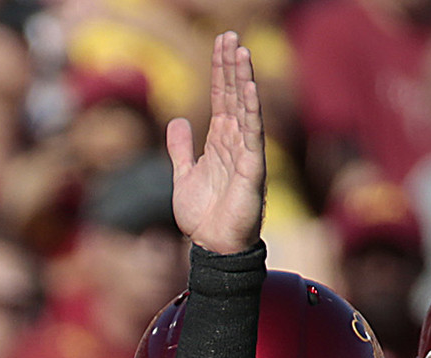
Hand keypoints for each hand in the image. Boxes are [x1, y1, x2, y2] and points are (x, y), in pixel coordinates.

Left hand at [167, 32, 264, 255]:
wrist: (212, 248)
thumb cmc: (203, 217)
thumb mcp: (183, 176)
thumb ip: (180, 148)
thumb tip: (178, 121)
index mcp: (219, 141)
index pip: (221, 97)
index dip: (219, 70)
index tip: (220, 43)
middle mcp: (235, 142)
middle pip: (233, 95)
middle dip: (231, 66)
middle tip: (230, 36)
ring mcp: (246, 154)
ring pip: (245, 109)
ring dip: (243, 80)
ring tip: (241, 51)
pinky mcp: (252, 170)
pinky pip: (252, 136)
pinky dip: (251, 112)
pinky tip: (249, 89)